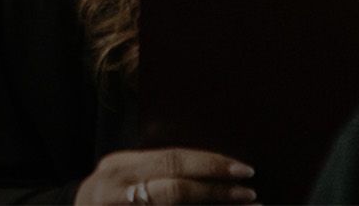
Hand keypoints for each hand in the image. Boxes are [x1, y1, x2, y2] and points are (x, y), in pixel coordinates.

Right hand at [75, 149, 257, 204]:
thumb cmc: (108, 197)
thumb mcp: (122, 174)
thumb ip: (155, 169)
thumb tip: (210, 166)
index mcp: (120, 167)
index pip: (173, 161)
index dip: (211, 165)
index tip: (244, 170)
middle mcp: (116, 190)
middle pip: (175, 190)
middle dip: (217, 193)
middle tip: (250, 194)